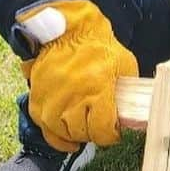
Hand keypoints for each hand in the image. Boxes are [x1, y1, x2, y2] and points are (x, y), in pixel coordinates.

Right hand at [20, 0, 137, 151]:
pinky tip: (70, 139)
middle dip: (95, 132)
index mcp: (96, 90)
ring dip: (78, 133)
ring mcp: (51, 102)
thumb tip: (132, 116)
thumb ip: (127, 94)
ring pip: (66, 134)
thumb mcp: (124, 66)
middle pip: (84, 134)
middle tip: (100, 122)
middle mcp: (71, 99)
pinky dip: (59, 137)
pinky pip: (47, 131)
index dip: (112, 134)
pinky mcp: (37, 102)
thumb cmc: (98, 47)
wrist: (66, 31)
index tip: (115, 130)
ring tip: (85, 123)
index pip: (103, 131)